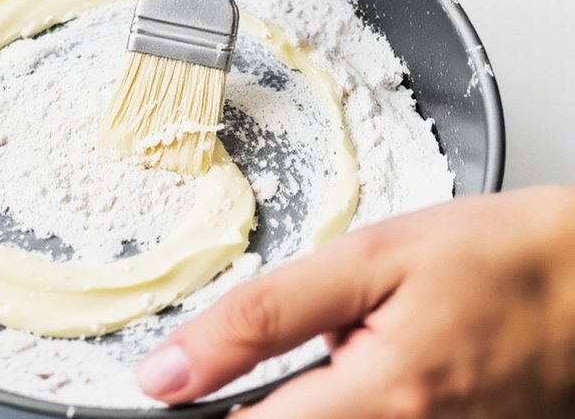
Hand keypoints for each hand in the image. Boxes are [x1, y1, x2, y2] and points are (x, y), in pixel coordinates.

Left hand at [136, 186, 574, 417]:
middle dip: (275, 403)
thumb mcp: (363, 262)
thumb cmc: (496, 258)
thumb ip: (256, 319)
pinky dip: (359, 406)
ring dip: (320, 407)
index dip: (207, 407)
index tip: (190, 386)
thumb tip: (167, 373)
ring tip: (359, 356)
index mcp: (380, 401)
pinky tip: (391, 374)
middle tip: (319, 349)